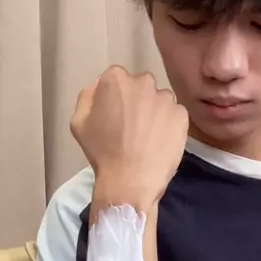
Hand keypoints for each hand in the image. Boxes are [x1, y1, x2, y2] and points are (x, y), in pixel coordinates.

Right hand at [70, 66, 188, 212]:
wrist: (130, 181)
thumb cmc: (101, 152)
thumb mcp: (79, 121)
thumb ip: (88, 96)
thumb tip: (100, 87)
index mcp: (116, 79)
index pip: (117, 80)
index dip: (116, 99)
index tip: (115, 117)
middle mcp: (143, 82)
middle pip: (141, 87)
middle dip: (137, 102)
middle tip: (132, 128)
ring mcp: (166, 98)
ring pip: (160, 101)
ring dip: (155, 113)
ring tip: (148, 138)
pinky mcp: (181, 115)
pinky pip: (174, 116)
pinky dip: (169, 126)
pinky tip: (160, 143)